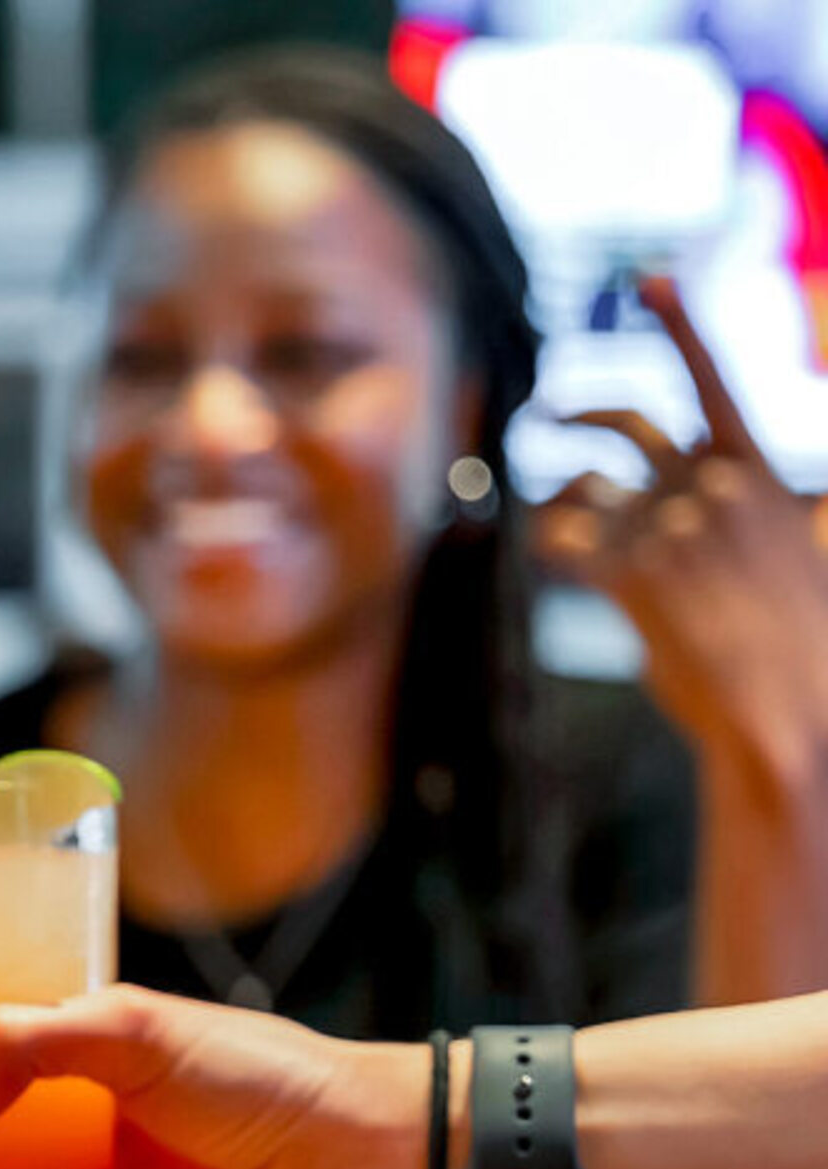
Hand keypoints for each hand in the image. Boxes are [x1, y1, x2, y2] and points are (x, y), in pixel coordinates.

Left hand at [536, 276, 827, 786]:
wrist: (787, 708)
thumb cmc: (797, 647)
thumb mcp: (800, 559)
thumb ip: (763, 519)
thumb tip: (757, 507)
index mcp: (761, 473)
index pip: (713, 379)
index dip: (679, 325)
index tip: (650, 280)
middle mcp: (712, 485)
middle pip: (622, 425)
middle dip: (577, 411)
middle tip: (548, 414)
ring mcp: (668, 525)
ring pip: (580, 485)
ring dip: (561, 498)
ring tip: (563, 518)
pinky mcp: (629, 571)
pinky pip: (561, 537)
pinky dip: (552, 545)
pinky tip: (565, 563)